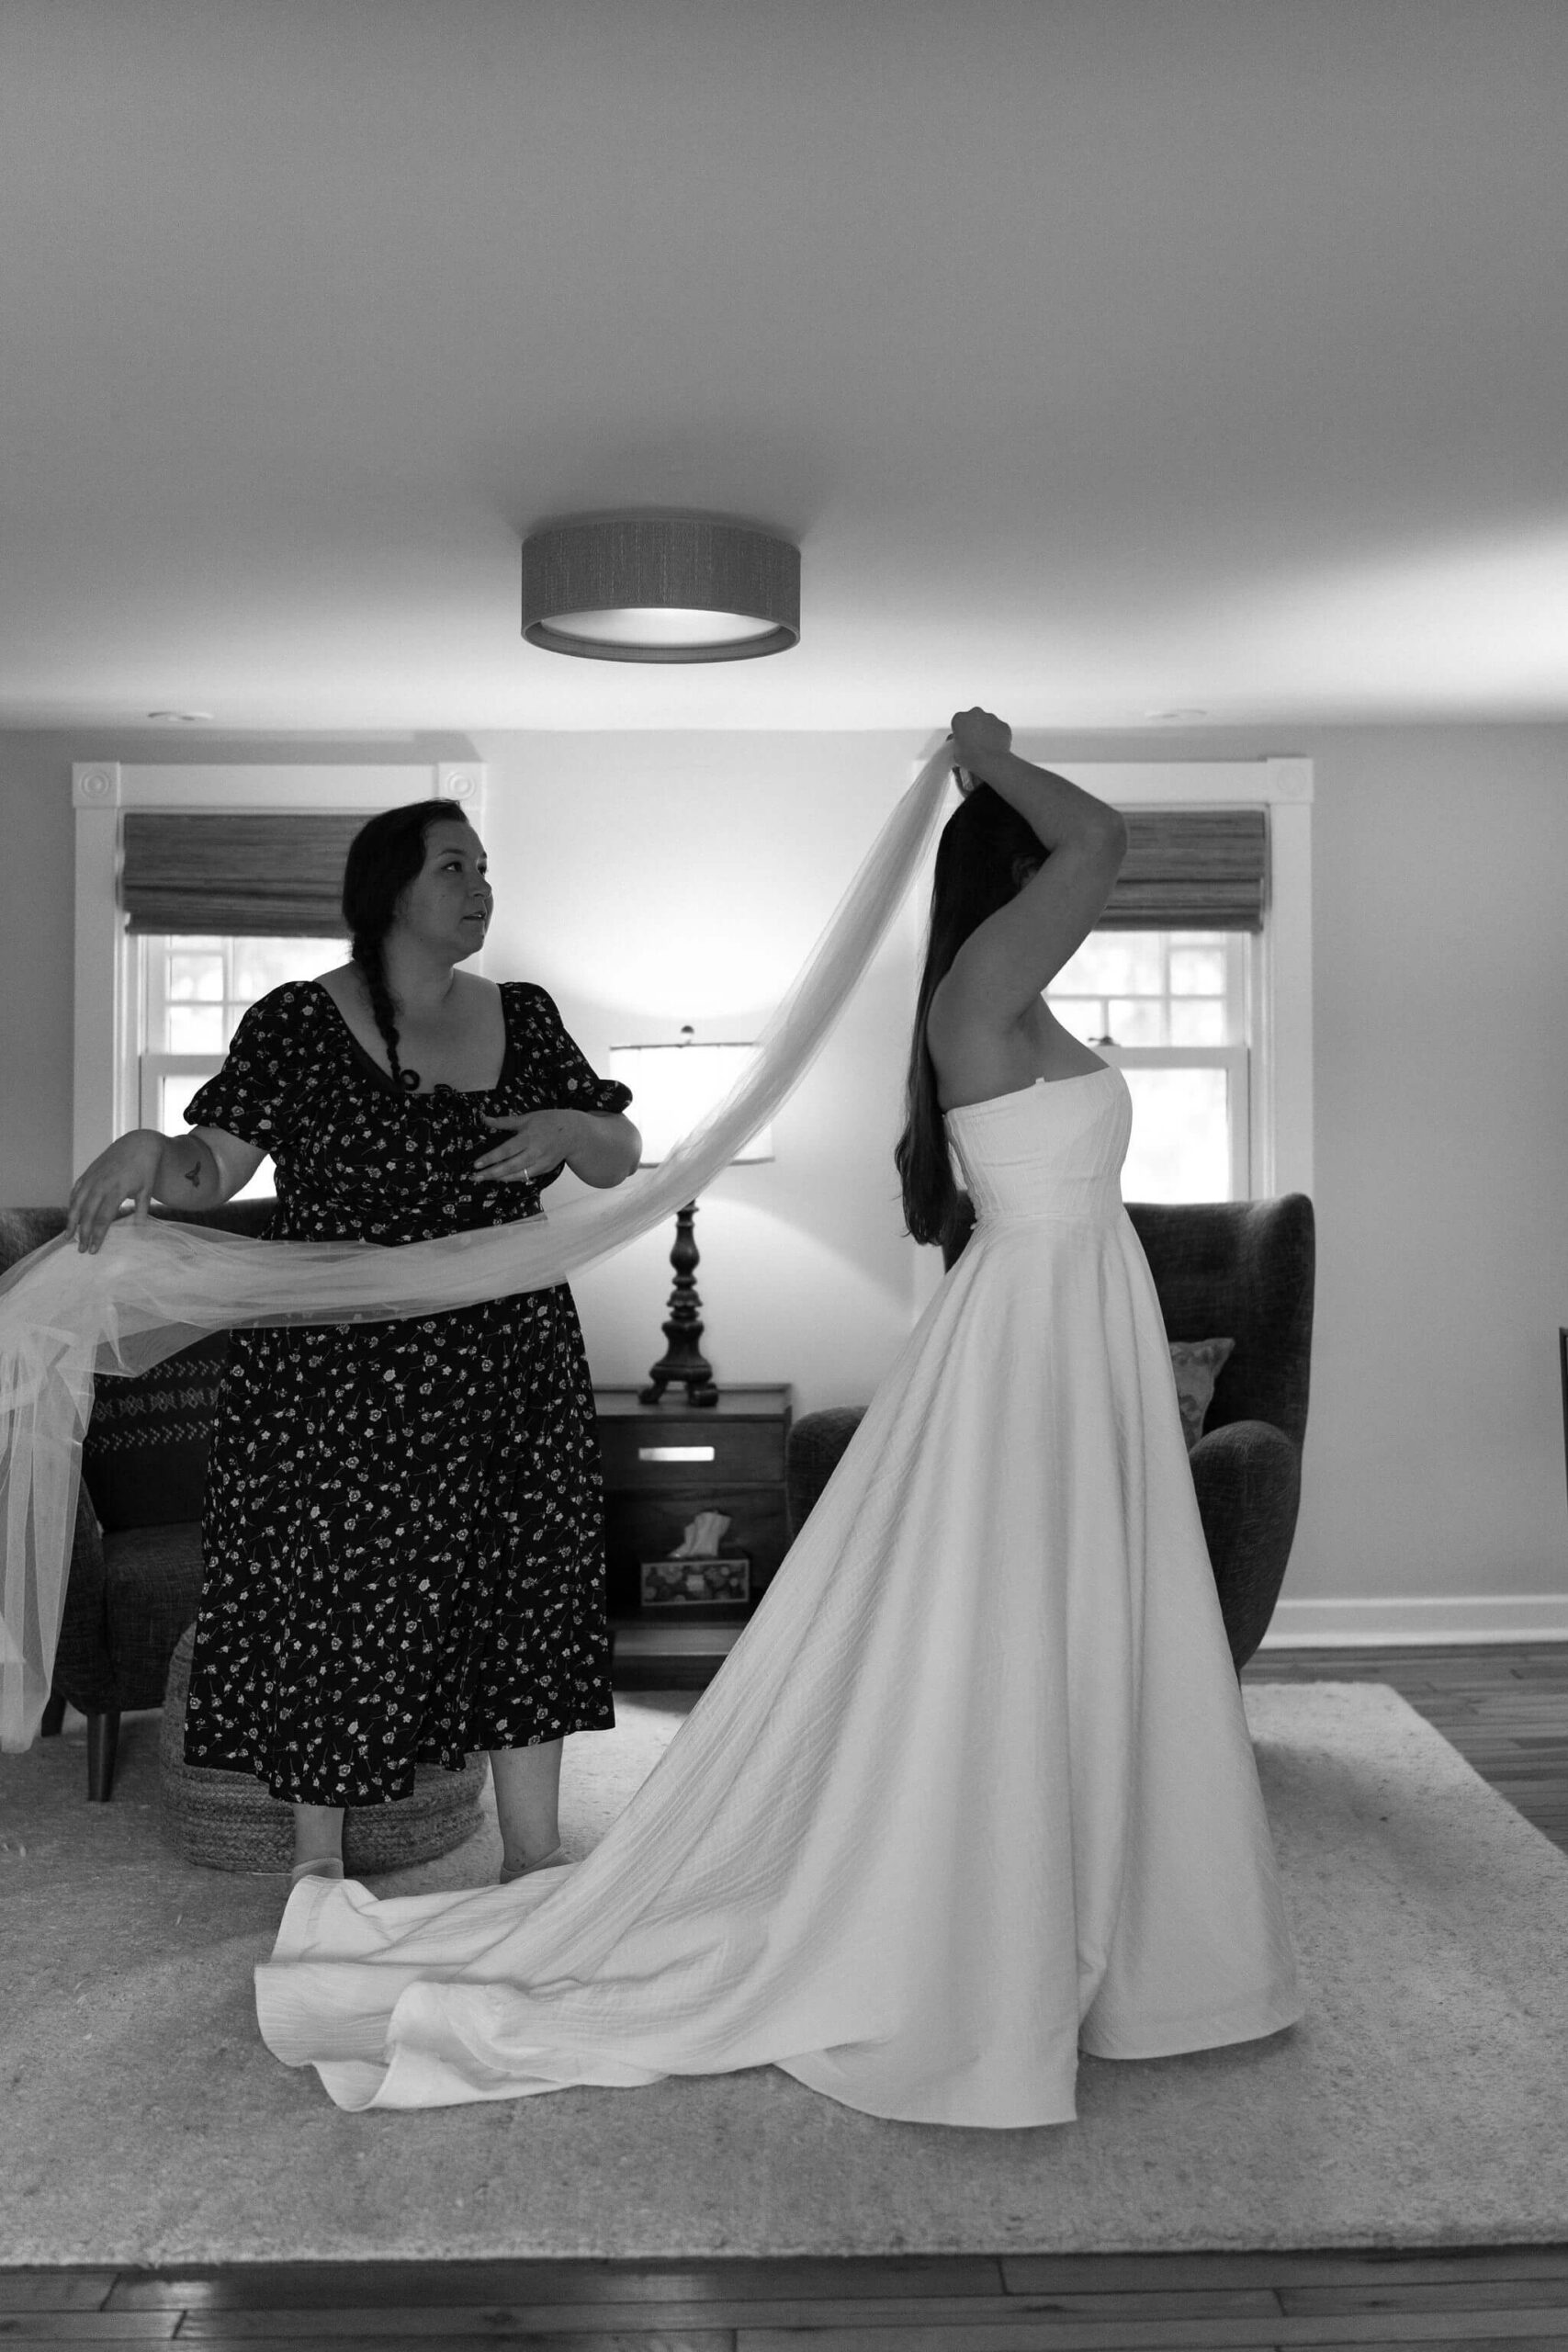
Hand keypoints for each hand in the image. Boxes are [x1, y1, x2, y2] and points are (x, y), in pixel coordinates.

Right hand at [66, 1130, 165, 1253]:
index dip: (98, 1235)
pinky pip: (76, 1191)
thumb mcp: (147, 1189)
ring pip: (76, 1203)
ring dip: (71, 1221)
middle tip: (81, 1250)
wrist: (137, 1144)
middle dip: (83, 1233)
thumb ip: (142, 1209)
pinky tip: (71, 1216)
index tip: (94, 1250)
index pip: (103, 1218)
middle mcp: (100, 1184)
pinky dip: (72, 1204)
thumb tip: (140, 1228)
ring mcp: (92, 1178)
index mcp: (116, 1190)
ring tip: (68, 1237)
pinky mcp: (88, 1173)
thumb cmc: (145, 1169)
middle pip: (87, 1214)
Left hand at [472, 1108, 583, 1185]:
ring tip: (485, 1178)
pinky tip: (501, 1178)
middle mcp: (535, 1152)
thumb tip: (485, 1119)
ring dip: (500, 1178)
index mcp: (529, 1137)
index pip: (506, 1151)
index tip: (476, 1164)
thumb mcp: (527, 1118)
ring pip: (518, 1174)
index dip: (490, 1158)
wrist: (574, 1133)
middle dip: (491, 1173)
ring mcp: (541, 1162)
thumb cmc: (549, 1122)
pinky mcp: (545, 1169)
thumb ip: (505, 1122)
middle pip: (510, 1166)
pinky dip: (513, 1178)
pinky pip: (526, 1176)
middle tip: (475, 1177)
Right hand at [950, 707, 1012, 774]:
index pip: (959, 721)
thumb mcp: (955, 751)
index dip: (961, 731)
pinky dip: (998, 735)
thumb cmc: (971, 757)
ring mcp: (991, 717)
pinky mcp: (1003, 724)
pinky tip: (995, 746)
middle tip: (975, 742)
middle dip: (974, 727)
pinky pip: (999, 729)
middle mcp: (975, 713)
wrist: (989, 762)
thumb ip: (958, 742)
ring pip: (988, 722)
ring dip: (986, 730)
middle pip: (974, 718)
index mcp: (960, 718)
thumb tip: (962, 743)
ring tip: (985, 746)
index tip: (963, 739)